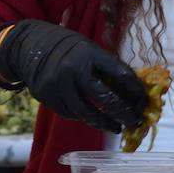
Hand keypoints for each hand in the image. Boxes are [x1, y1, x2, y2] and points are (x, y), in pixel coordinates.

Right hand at [0, 20, 145, 132]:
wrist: (30, 45)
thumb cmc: (68, 48)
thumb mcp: (90, 50)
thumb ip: (108, 69)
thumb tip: (133, 92)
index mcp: (90, 54)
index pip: (120, 74)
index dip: (135, 90)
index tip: (143, 102)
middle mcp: (73, 69)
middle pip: (105, 98)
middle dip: (123, 113)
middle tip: (134, 123)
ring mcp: (58, 85)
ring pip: (86, 112)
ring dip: (104, 123)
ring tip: (116, 127)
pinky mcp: (46, 96)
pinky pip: (70, 113)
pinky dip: (83, 117)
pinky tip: (92, 118)